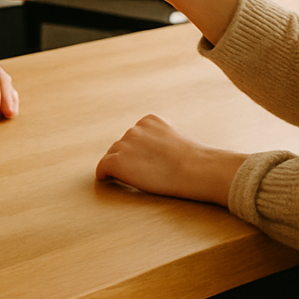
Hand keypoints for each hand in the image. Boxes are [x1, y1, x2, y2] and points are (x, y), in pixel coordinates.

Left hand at [94, 114, 245, 205]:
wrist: (194, 169)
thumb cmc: (193, 160)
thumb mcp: (177, 138)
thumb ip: (161, 139)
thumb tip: (155, 151)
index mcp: (149, 120)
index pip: (135, 135)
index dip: (138, 150)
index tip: (144, 160)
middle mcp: (134, 129)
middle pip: (122, 144)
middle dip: (127, 156)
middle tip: (138, 171)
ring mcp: (125, 144)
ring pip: (113, 155)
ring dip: (118, 165)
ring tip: (130, 177)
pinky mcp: (118, 162)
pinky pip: (103, 166)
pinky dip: (103, 173)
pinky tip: (105, 178)